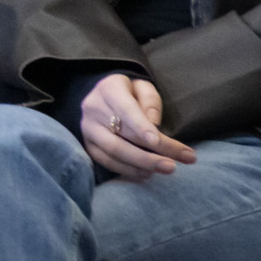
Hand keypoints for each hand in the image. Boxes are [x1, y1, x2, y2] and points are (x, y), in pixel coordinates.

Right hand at [79, 74, 194, 180]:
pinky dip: (128, 170)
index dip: (141, 127)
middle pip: (120, 137)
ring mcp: (88, 130)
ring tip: (164, 169)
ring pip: (113, 153)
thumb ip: (151, 102)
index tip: (157, 142)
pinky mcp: (88, 146)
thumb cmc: (132, 91)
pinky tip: (146, 173)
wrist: (106, 96)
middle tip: (172, 166)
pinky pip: (107, 162)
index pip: (125, 110)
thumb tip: (154, 126)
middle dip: (147, 155)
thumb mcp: (145, 87)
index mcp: (109, 89)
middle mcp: (93, 110)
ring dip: (140, 165)